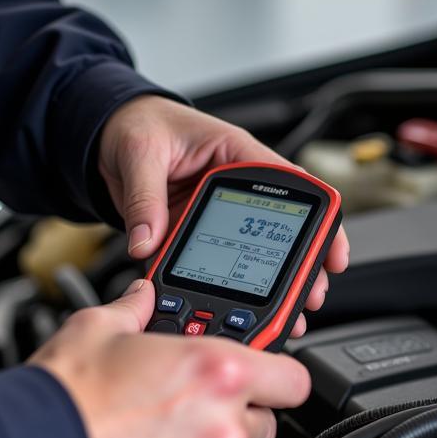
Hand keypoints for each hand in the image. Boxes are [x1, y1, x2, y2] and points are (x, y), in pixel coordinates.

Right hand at [30, 280, 310, 437]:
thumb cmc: (65, 399)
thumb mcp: (98, 327)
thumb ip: (135, 309)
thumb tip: (142, 298)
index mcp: (217, 373)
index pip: (295, 379)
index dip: (278, 374)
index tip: (261, 372)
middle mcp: (222, 428)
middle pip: (266, 424)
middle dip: (239, 412)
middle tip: (195, 399)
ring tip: (157, 431)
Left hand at [98, 96, 349, 336]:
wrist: (106, 136)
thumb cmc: (136, 126)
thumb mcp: (142, 155)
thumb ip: (146, 199)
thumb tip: (148, 241)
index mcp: (234, 154)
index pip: (289, 184)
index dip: (318, 217)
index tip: (330, 248)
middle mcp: (232, 185)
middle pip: (281, 225)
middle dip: (303, 262)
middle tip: (314, 293)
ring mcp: (217, 212)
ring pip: (256, 249)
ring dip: (273, 281)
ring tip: (287, 312)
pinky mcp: (196, 232)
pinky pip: (218, 261)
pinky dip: (229, 286)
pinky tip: (239, 308)